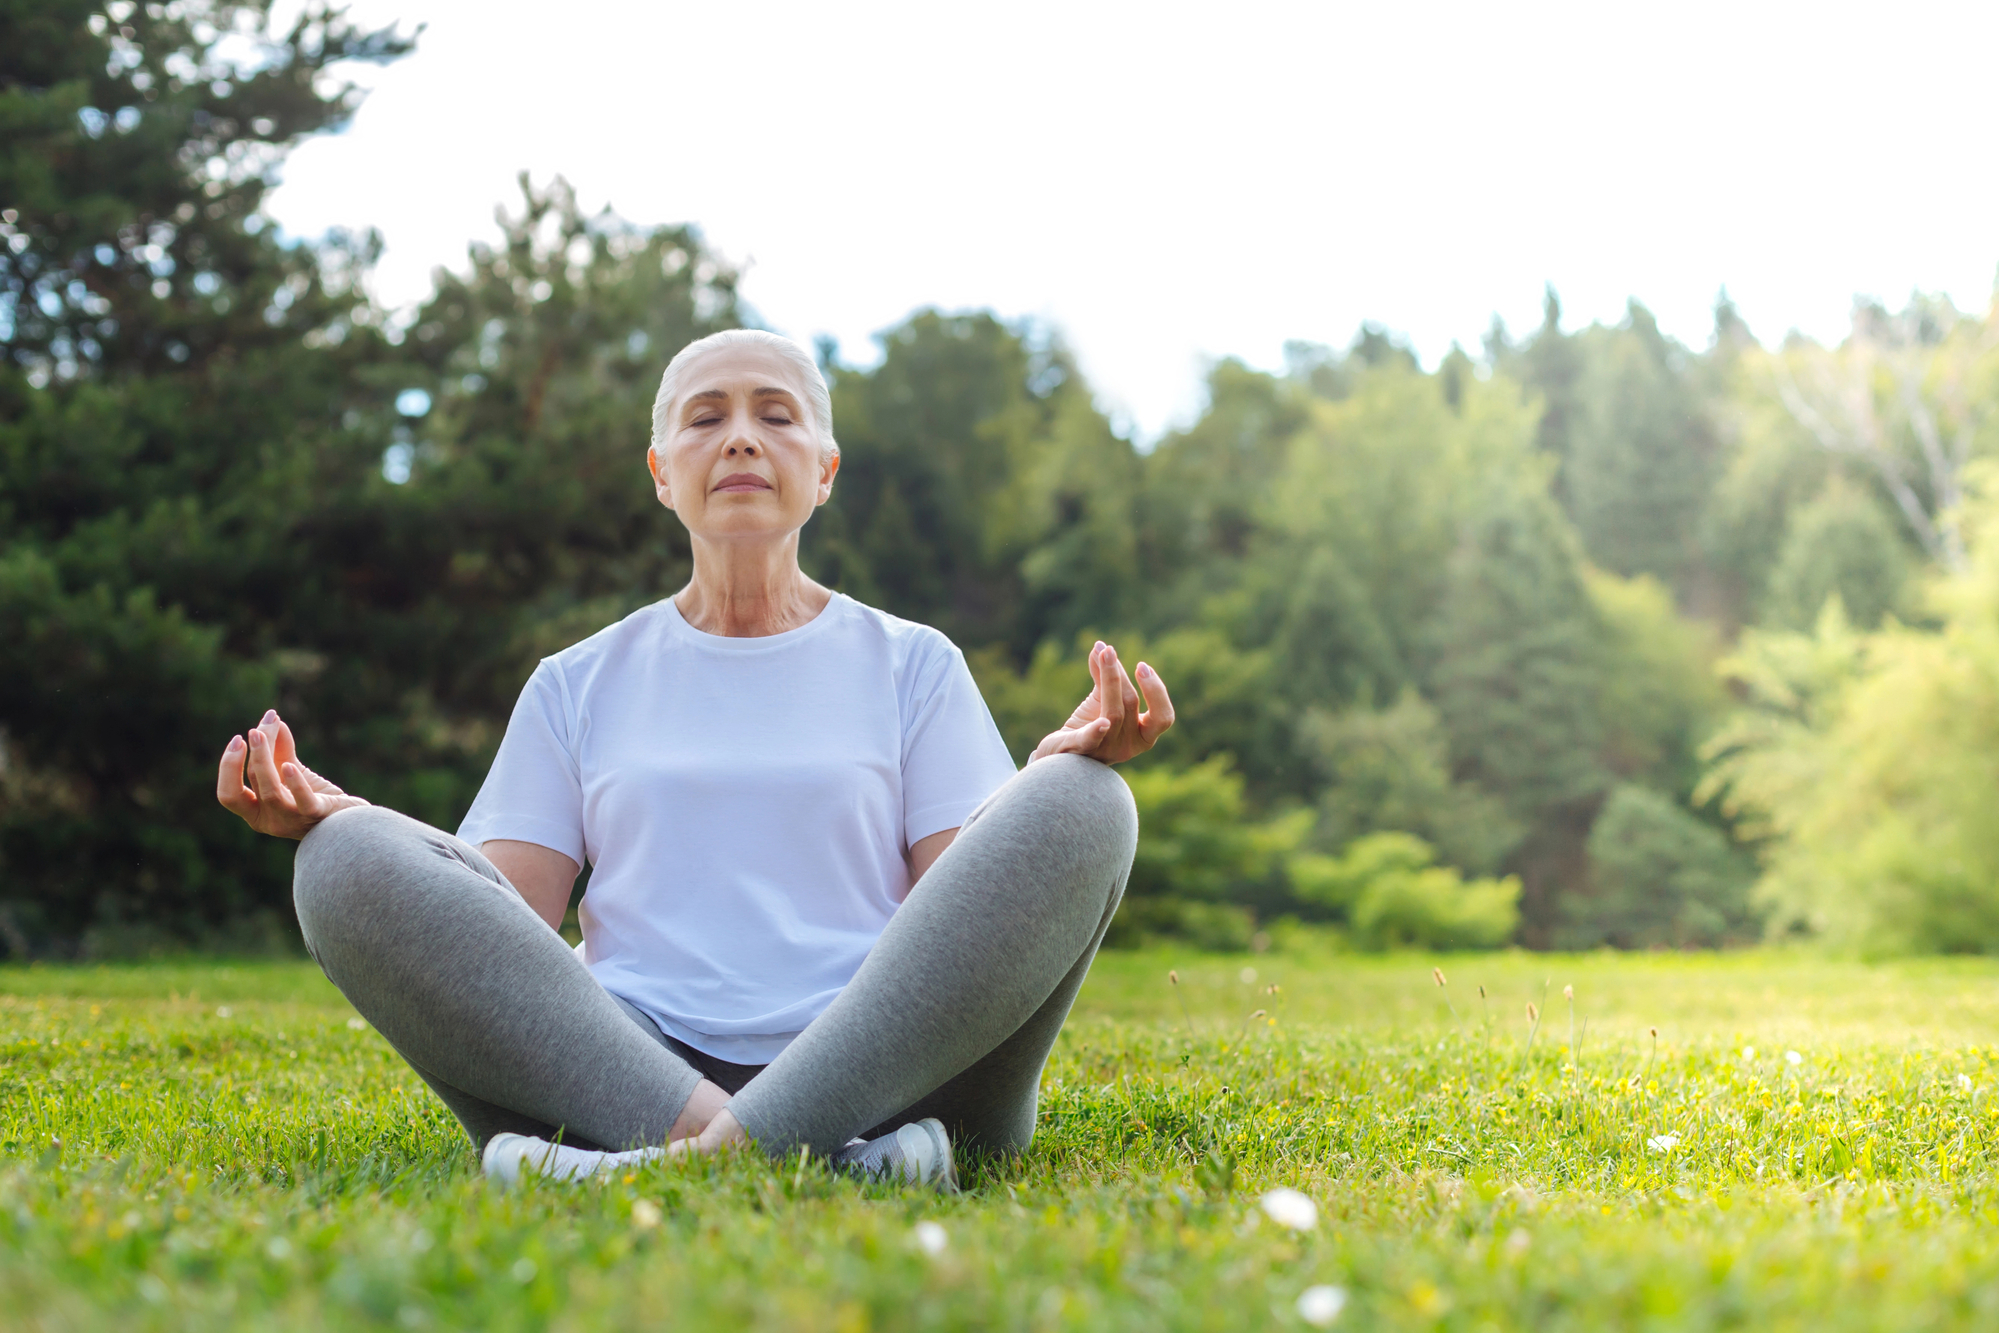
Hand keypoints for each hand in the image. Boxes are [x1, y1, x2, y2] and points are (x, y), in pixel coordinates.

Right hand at [216, 709, 367, 839]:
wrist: (351, 821)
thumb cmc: (318, 799)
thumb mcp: (294, 773)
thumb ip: (281, 750)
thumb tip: (272, 719)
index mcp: (257, 813)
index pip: (229, 795)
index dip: (228, 767)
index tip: (238, 739)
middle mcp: (270, 821)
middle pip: (253, 782)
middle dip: (254, 753)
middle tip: (256, 730)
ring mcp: (292, 821)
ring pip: (271, 792)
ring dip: (265, 760)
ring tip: (265, 732)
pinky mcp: (316, 816)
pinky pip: (303, 802)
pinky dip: (295, 784)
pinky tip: (290, 766)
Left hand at [1029, 640, 1174, 765]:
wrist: (1058, 758)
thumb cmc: (1088, 729)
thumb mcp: (1100, 701)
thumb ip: (1104, 677)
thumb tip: (1101, 647)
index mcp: (1142, 736)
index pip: (1163, 717)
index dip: (1157, 692)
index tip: (1142, 666)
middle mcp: (1128, 747)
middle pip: (1130, 705)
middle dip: (1119, 675)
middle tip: (1108, 651)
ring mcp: (1105, 751)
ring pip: (1112, 714)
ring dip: (1108, 680)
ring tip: (1100, 653)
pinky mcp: (1080, 752)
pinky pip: (1091, 741)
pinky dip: (1096, 732)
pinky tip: (1101, 723)